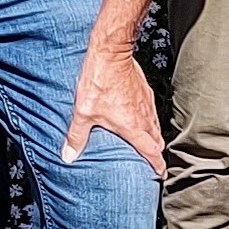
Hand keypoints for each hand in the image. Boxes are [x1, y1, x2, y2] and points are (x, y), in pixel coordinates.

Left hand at [63, 38, 167, 174]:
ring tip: (146, 144)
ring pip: (156, 126)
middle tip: (153, 161)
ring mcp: (146, 102)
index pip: (152, 151)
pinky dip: (149, 121)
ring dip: (153, 137)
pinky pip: (151, 111)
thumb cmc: (99, 82)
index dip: (157, 164)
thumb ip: (76, 136)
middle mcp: (144, 116)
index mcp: (133, 126)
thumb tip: (68, 155)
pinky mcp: (144, 91)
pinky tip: (138, 118)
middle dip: (156, 153)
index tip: (161, 173)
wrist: (111, 54)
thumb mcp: (83, 113)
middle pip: (157, 140)